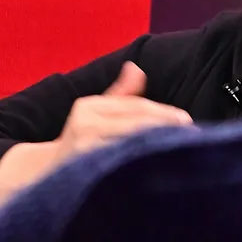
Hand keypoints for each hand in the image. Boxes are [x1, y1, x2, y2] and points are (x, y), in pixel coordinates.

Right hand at [0, 63, 193, 206]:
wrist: (45, 174)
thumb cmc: (80, 141)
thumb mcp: (95, 113)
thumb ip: (120, 95)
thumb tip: (137, 68)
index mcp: (88, 106)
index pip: (136, 107)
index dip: (164, 113)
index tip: (187, 122)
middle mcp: (84, 124)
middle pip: (137, 124)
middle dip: (168, 129)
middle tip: (196, 138)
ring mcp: (85, 148)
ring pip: (133, 144)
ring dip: (161, 148)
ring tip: (185, 152)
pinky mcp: (88, 171)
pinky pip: (124, 167)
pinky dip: (145, 167)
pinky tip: (162, 171)